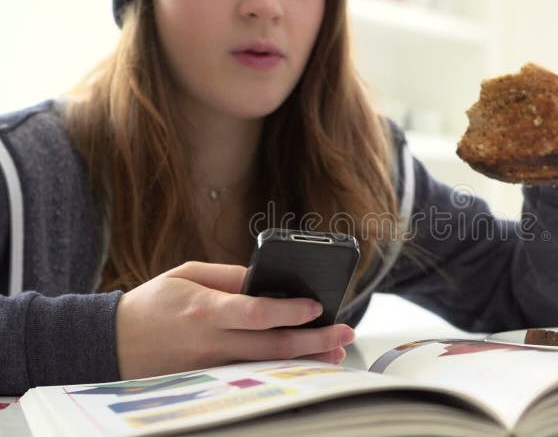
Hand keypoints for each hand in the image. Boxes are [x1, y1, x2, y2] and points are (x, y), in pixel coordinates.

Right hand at [116, 261, 354, 379]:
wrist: (112, 343)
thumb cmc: (154, 302)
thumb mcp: (187, 274)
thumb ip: (229, 276)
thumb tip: (267, 278)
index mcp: (205, 310)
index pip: (256, 312)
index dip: (290, 311)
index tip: (317, 305)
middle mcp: (211, 343)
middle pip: (272, 345)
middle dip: (314, 340)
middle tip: (345, 332)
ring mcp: (212, 368)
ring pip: (269, 366)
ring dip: (305, 359)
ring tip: (335, 351)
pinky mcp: (210, 382)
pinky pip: (254, 377)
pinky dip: (282, 371)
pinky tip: (303, 365)